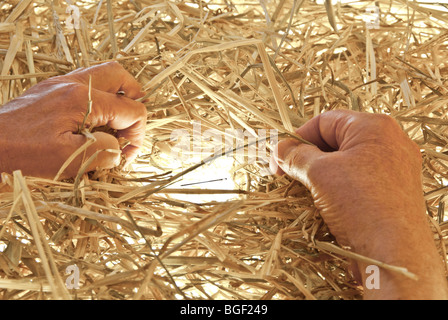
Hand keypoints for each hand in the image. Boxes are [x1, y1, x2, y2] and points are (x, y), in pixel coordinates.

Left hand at [0, 61, 146, 179]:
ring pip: (104, 75)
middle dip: (134, 101)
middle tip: (130, 127)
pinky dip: (99, 98)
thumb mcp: (69, 159)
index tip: (127, 154)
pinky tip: (92, 120)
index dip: (137, 134)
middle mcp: (74, 84)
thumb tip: (117, 150)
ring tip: (115, 123)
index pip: (132, 109)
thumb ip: (104, 152)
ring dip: (118, 97)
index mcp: (83, 99)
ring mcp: (62, 83)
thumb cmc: (24, 152)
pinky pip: (86, 82)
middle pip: (122, 78)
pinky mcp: (52, 89)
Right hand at [271, 110, 447, 298]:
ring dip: (320, 173)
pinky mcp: (393, 191)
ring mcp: (394, 168)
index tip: (278, 159)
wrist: (392, 254)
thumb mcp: (319, 172)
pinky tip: (324, 201)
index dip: (296, 138)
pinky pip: (358, 179)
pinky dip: (337, 186)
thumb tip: (279, 150)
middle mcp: (389, 143)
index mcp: (375, 127)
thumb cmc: (360, 204)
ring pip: (345, 162)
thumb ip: (295, 155)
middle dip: (307, 156)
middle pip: (335, 140)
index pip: (324, 121)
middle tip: (287, 174)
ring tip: (304, 189)